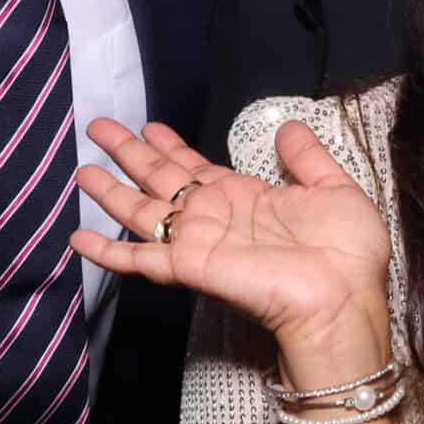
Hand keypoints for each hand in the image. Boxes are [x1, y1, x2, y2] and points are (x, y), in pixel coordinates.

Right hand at [74, 118, 392, 360]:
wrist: (343, 297)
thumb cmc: (346, 251)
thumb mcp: (333, 188)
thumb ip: (307, 158)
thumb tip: (289, 127)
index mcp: (243, 196)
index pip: (196, 167)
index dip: (170, 146)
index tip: (147, 126)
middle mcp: (213, 217)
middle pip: (159, 179)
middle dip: (129, 154)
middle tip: (98, 127)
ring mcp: (197, 242)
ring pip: (141, 211)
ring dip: (109, 192)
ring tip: (80, 170)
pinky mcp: (188, 266)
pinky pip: (138, 258)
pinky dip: (106, 250)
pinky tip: (78, 237)